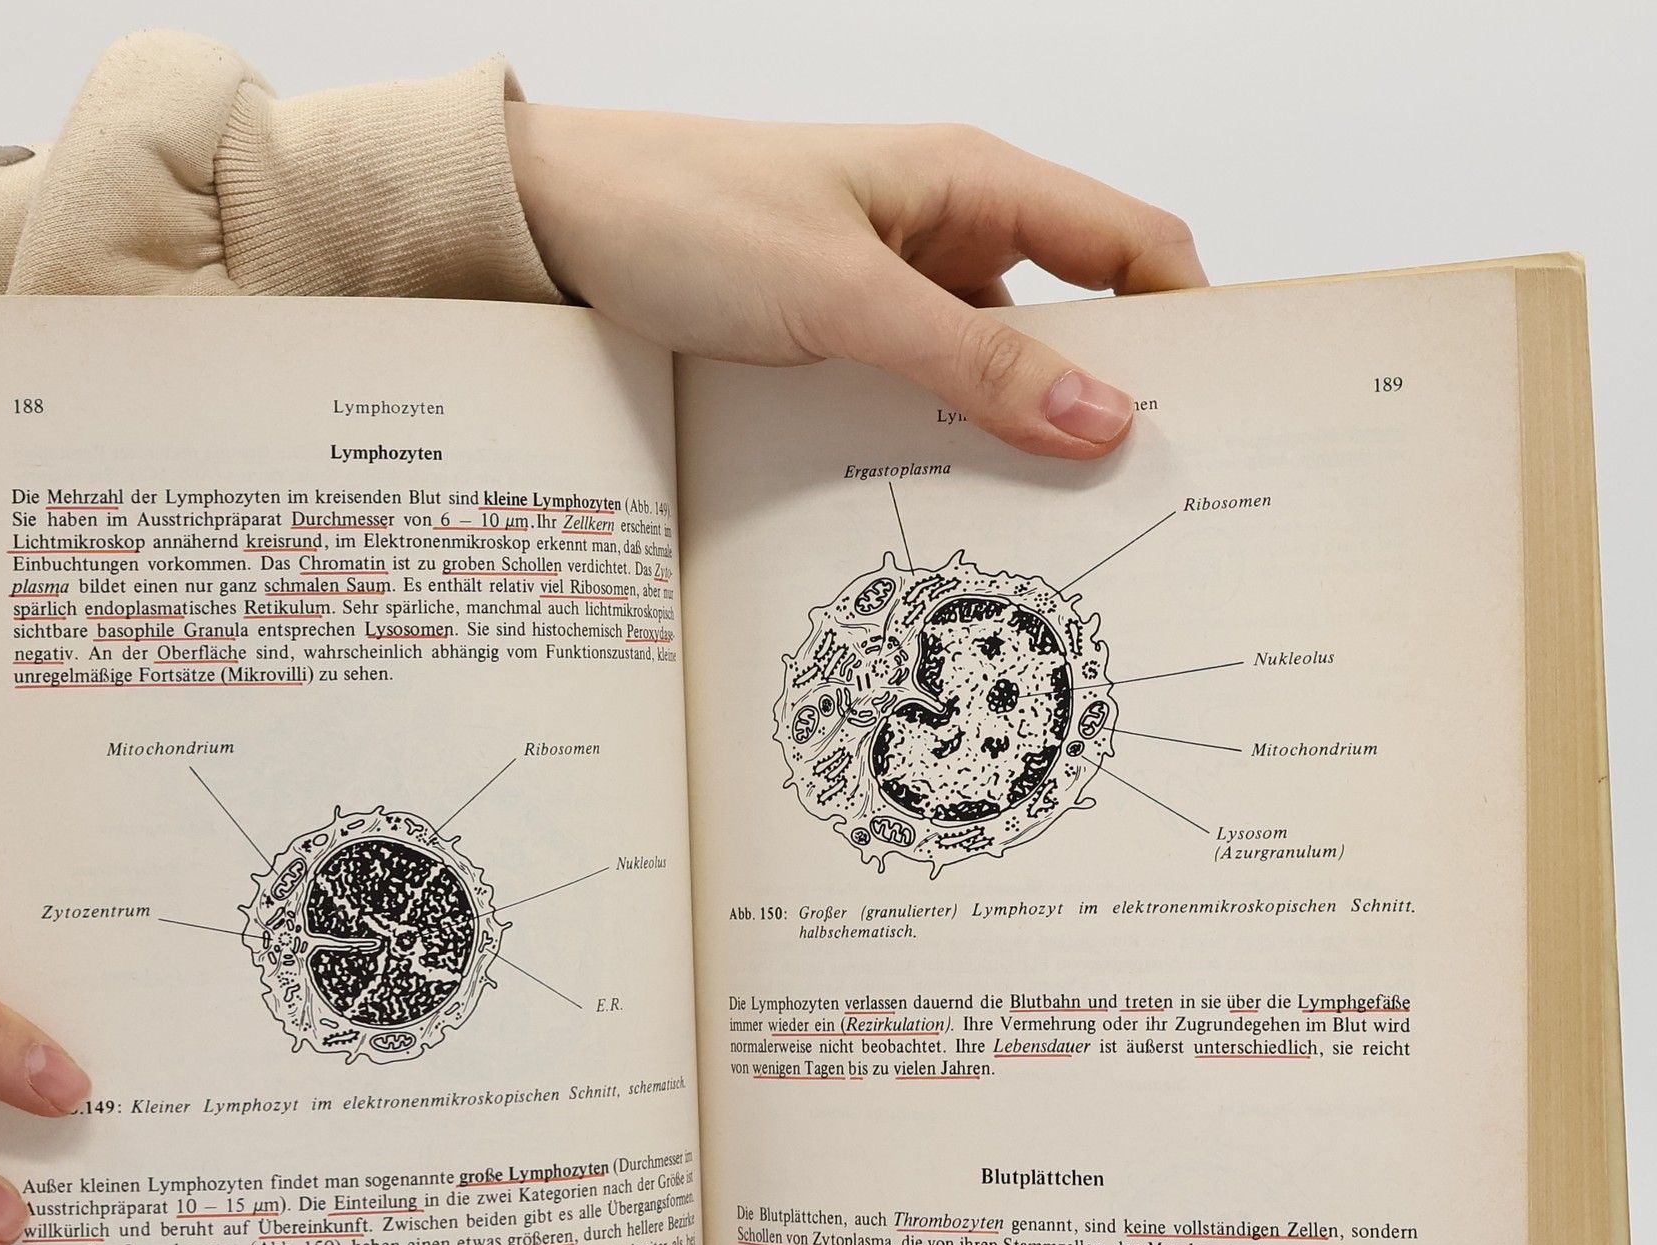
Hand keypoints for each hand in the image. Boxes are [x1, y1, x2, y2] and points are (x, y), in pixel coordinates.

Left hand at [507, 105, 1204, 458]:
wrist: (553, 224)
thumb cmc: (686, 215)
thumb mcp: (845, 294)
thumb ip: (975, 363)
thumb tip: (1106, 419)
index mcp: (972, 182)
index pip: (1130, 244)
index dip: (1190, 320)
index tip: (1223, 415)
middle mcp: (945, 230)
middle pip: (1073, 316)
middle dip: (1110, 399)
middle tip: (1142, 503)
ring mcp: (892, 288)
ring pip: (994, 370)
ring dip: (1018, 436)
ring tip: (1050, 529)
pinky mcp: (839, 337)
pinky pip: (921, 395)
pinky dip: (943, 444)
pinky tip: (948, 506)